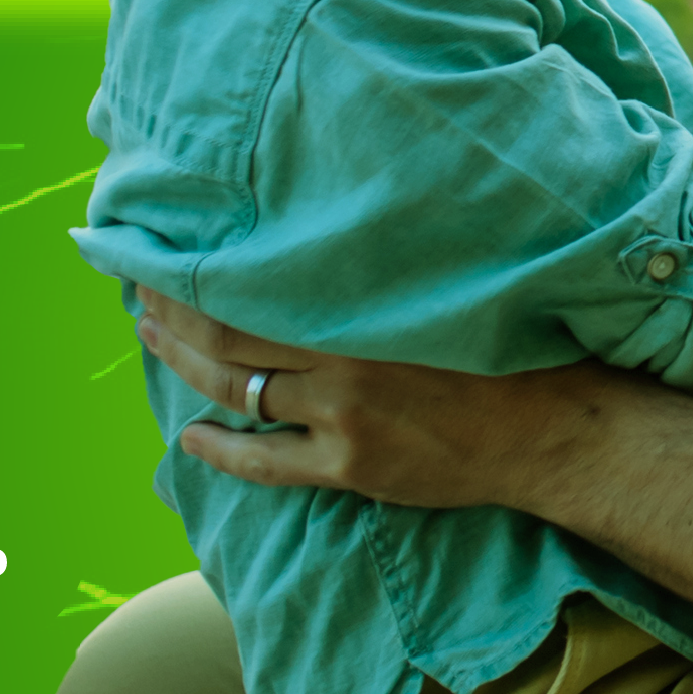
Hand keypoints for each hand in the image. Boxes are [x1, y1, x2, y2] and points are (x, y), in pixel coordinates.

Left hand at [135, 291, 595, 509]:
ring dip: (186, 366)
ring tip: (153, 342)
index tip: (165, 246)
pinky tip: (190, 438)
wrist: (550, 425)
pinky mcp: (352, 465)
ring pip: (238, 389)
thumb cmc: (500, 343)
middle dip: (175, 311)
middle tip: (142, 291)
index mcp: (360, 303)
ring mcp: (342, 415)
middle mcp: (341, 356)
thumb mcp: (438, 282)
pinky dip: (221, 450)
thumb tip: (319, 228)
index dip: (198, 267)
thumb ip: (375, 268)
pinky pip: (267, 462)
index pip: (251, 278)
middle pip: (228, 331)